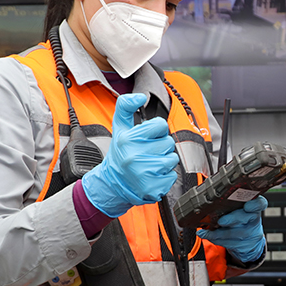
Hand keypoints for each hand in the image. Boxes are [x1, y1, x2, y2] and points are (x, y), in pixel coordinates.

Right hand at [81, 93, 178, 217]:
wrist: (112, 183)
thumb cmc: (120, 153)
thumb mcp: (119, 127)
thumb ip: (126, 106)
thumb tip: (140, 97)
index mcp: (128, 139)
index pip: (161, 125)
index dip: (156, 130)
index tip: (146, 137)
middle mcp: (135, 156)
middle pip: (168, 143)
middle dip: (160, 146)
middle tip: (147, 152)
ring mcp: (144, 174)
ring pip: (172, 159)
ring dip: (164, 161)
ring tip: (150, 164)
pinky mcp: (153, 188)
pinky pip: (172, 176)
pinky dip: (165, 176)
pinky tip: (152, 176)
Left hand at [198, 196, 267, 261]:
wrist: (249, 239)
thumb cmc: (241, 218)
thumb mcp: (240, 207)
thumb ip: (231, 201)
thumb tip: (210, 196)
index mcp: (254, 207)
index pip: (260, 204)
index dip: (255, 205)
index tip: (247, 206)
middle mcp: (254, 220)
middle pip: (245, 218)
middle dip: (232, 219)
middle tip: (221, 221)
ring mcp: (249, 234)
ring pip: (233, 233)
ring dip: (217, 232)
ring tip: (205, 231)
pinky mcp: (243, 245)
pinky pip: (228, 242)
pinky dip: (215, 239)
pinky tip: (206, 235)